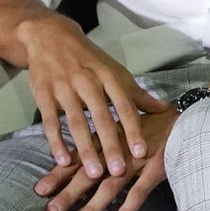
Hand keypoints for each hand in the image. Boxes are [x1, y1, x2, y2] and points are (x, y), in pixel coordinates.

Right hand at [18, 16, 168, 178]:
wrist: (51, 37)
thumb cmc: (90, 59)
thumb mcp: (115, 72)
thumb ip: (138, 94)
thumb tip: (165, 110)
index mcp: (110, 76)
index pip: (125, 107)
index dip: (134, 130)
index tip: (142, 153)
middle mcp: (88, 82)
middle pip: (101, 118)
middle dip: (111, 146)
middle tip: (118, 172)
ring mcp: (64, 89)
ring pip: (76, 123)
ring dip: (85, 150)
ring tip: (94, 173)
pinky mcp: (43, 95)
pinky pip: (50, 122)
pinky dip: (56, 143)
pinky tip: (63, 162)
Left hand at [35, 108, 177, 210]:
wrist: (193, 116)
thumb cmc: (161, 123)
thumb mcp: (131, 125)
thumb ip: (111, 138)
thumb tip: (88, 153)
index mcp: (111, 138)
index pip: (80, 157)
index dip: (60, 173)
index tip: (39, 189)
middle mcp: (120, 149)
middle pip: (90, 173)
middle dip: (69, 192)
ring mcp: (139, 159)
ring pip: (111, 185)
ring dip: (93, 206)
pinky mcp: (158, 167)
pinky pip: (140, 192)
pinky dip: (127, 209)